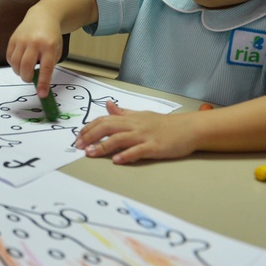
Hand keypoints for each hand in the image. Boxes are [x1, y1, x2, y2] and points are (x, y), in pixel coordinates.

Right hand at [5, 8, 65, 97]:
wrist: (43, 16)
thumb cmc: (51, 36)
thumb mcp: (56, 50)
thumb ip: (48, 64)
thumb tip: (38, 82)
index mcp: (49, 45)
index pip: (45, 68)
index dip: (43, 83)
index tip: (42, 94)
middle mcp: (34, 42)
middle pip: (26, 66)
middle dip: (27, 78)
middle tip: (30, 78)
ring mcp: (22, 39)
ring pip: (15, 63)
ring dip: (19, 71)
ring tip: (25, 69)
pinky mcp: (13, 39)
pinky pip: (9, 57)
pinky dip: (13, 64)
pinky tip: (20, 62)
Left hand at [74, 101, 197, 163]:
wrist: (188, 128)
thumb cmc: (164, 124)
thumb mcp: (140, 115)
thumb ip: (123, 112)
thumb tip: (107, 105)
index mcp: (130, 118)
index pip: (104, 120)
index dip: (89, 128)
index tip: (78, 138)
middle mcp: (134, 125)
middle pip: (108, 127)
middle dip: (90, 136)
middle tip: (78, 146)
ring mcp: (145, 136)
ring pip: (120, 139)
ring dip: (103, 146)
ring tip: (91, 153)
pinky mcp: (155, 147)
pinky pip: (139, 150)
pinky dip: (127, 155)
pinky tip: (117, 160)